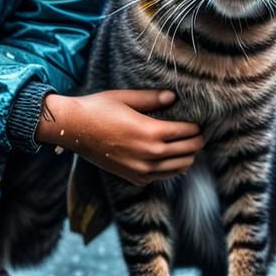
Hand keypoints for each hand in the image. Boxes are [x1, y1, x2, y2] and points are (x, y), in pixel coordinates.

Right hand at [39, 89, 203, 185]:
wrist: (73, 130)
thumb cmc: (98, 109)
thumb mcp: (126, 98)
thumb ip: (152, 99)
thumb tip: (174, 97)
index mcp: (150, 132)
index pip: (187, 133)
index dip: (197, 127)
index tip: (201, 121)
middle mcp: (149, 155)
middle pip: (188, 151)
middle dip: (197, 141)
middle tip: (200, 132)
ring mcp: (142, 170)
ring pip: (179, 167)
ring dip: (188, 156)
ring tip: (189, 145)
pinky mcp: (134, 178)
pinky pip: (163, 176)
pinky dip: (172, 167)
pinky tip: (170, 156)